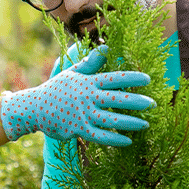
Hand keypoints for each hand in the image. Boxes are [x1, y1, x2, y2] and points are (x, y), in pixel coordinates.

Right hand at [0, 45, 153, 145]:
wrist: (34, 108)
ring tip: (146, 124)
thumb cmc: (56, 89)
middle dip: (137, 102)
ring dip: (130, 122)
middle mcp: (87, 98)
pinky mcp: (78, 129)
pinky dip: (115, 139)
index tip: (148, 80)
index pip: (114, 78)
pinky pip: (100, 136)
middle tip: (153, 103)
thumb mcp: (72, 73)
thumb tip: (106, 47)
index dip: (132, 78)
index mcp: (88, 82)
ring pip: (111, 119)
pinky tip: (128, 141)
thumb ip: (91, 62)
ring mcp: (83, 114)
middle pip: (117, 99)